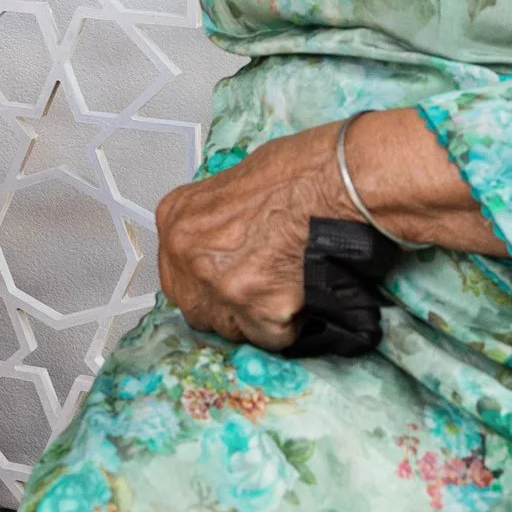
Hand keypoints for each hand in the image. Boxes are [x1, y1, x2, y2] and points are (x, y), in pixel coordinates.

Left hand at [154, 124, 350, 349]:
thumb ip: (213, 226)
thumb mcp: (232, 186)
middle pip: (196, 307)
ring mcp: (220, 285)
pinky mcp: (258, 310)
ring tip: (285, 286)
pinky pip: (270, 338)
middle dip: (226, 306)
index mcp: (177, 219)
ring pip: (230, 328)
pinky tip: (300, 294)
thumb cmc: (294, 173)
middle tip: (259, 290)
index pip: (177, 274)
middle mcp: (187, 254)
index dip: (205, 284)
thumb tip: (221, 251)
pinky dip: (289, 325)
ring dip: (256, 317)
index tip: (227, 283)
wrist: (334, 182)